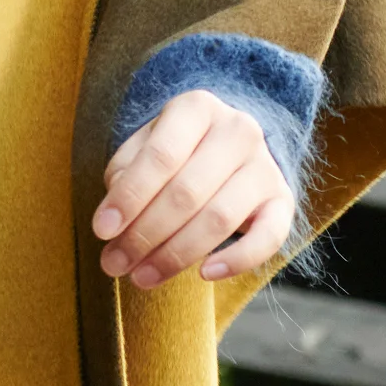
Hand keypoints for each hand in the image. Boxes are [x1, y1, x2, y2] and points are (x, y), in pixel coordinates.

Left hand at [94, 88, 293, 290]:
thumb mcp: (143, 147)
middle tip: (115, 264)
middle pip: (187, 192)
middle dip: (145, 235)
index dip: (129, 197)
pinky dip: (237, 260)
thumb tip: (115, 221)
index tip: (101, 230)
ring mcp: (265, 166)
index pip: (161, 156)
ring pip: (219, 218)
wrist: (228, 146)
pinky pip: (268, 237)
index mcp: (197, 108)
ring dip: (176, 255)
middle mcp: (238, 131)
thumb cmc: (174, 150)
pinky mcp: (283, 200)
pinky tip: (203, 274)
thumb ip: (125, 176)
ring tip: (141, 277)